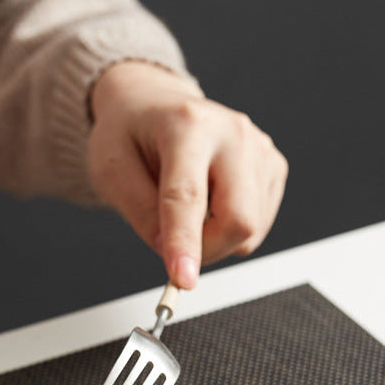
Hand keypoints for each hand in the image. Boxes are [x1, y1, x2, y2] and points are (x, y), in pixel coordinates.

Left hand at [88, 61, 287, 288]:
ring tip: (188, 210)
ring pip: (250, 229)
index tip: (182, 279)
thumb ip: (139, 212)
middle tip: (175, 248)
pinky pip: (257, 225)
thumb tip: (169, 251)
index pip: (188, 196)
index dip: (184, 243)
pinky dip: (230, 231)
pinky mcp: (273, 168)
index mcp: (187, 125)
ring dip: (214, 240)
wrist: (154, 106)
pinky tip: (210, 204)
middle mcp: (232, 132)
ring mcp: (259, 149)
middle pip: (238, 218)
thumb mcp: (111, 169)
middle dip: (206, 250)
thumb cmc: (131, 134)